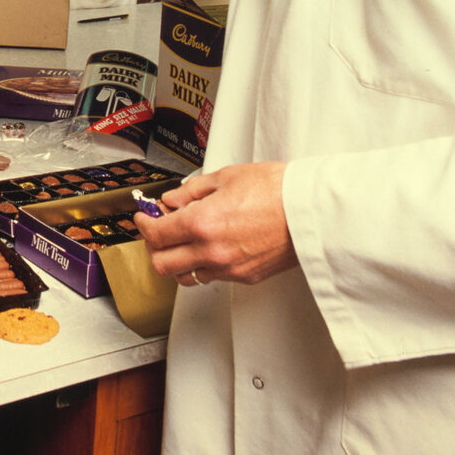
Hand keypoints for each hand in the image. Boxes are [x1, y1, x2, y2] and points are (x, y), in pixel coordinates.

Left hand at [134, 161, 295, 286]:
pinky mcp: (245, 277)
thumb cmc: (277, 190)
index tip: (143, 217)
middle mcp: (211, 250)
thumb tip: (171, 200)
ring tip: (181, 243)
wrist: (312, 211)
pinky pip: (212, 276)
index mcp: (202, 223)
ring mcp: (228, 268)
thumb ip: (191, 191)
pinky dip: (203, 265)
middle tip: (157, 231)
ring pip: (185, 276)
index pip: (156, 234)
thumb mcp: (226, 177)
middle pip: (162, 263)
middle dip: (153, 247)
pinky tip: (208, 248)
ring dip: (176, 261)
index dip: (143, 224)